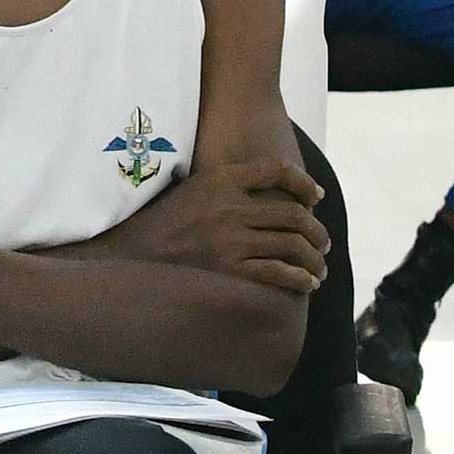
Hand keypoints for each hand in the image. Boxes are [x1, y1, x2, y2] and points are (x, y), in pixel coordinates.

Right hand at [86, 156, 330, 299]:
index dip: (303, 182)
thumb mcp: (191, 189)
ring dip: (313, 258)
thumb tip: (264, 192)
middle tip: (324, 242)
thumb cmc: (161, 225)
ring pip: (291, 244)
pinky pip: (278, 272)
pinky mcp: (228, 269)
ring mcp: (230, 238)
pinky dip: (299, 278)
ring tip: (319, 268)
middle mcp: (229, 205)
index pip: (276, 170)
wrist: (129, 256)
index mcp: (220, 179)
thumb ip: (225, 184)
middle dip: (316, 231)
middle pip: (292, 213)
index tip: (315, 197)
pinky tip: (306, 283)